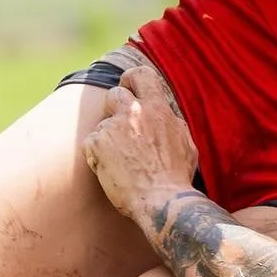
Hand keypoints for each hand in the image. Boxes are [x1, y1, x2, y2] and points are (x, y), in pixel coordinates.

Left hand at [83, 67, 198, 220]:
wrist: (162, 201)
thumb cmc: (177, 177)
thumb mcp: (184, 143)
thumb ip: (171, 124)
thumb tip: (168, 116)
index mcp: (157, 109)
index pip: (141, 75)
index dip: (131, 79)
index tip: (129, 89)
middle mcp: (134, 112)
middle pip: (114, 94)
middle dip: (114, 109)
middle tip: (119, 130)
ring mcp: (113, 127)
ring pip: (102, 124)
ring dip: (108, 139)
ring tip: (120, 162)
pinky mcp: (97, 144)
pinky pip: (92, 143)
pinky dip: (97, 157)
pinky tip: (111, 171)